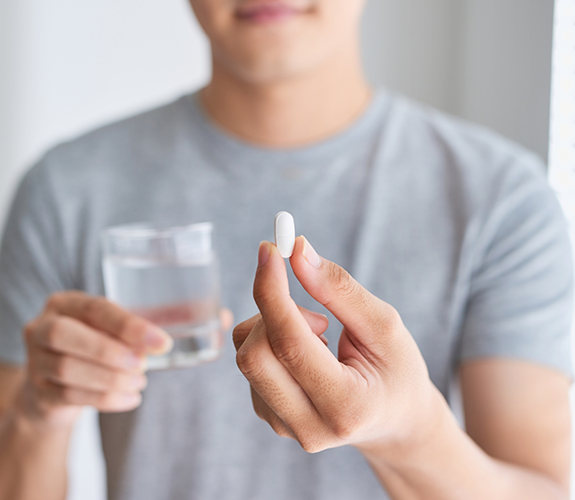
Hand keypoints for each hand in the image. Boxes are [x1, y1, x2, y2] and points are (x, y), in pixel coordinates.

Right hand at [17, 291, 232, 428]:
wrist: (59, 382)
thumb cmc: (104, 344)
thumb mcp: (125, 327)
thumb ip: (168, 318)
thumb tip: (223, 316)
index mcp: (68, 302)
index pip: (95, 308)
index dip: (128, 326)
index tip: (162, 343)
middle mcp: (44, 325)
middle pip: (67, 336)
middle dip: (110, 352)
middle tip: (145, 366)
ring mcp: (35, 360)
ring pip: (67, 369)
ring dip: (110, 379)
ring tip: (140, 383)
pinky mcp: (38, 392)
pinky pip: (68, 396)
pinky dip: (105, 399)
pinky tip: (130, 398)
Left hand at [233, 237, 441, 456]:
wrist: (395, 420)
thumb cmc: (397, 370)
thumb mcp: (385, 325)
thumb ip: (339, 289)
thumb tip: (297, 252)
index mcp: (346, 406)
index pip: (290, 344)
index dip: (272, 291)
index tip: (269, 250)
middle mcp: (309, 427)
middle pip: (254, 355)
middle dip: (274, 312)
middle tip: (316, 310)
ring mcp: (284, 426)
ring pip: (247, 356)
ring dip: (275, 327)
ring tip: (322, 336)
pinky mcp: (269, 417)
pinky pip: (250, 364)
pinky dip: (272, 342)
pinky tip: (308, 353)